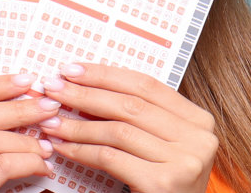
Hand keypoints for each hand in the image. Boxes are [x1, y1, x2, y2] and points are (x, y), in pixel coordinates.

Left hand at [38, 63, 217, 192]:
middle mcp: (199, 138)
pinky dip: (82, 151)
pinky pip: (111, 158)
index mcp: (200, 121)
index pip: (147, 85)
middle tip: (52, 89)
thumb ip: (138, 119)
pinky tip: (62, 147)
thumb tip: (85, 87)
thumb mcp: (160, 146)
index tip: (72, 70)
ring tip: (50, 122)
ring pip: (118, 131)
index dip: (106, 75)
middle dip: (85, 94)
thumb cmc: (162, 186)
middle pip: (131, 105)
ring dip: (77, 126)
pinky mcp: (163, 183)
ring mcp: (184, 161)